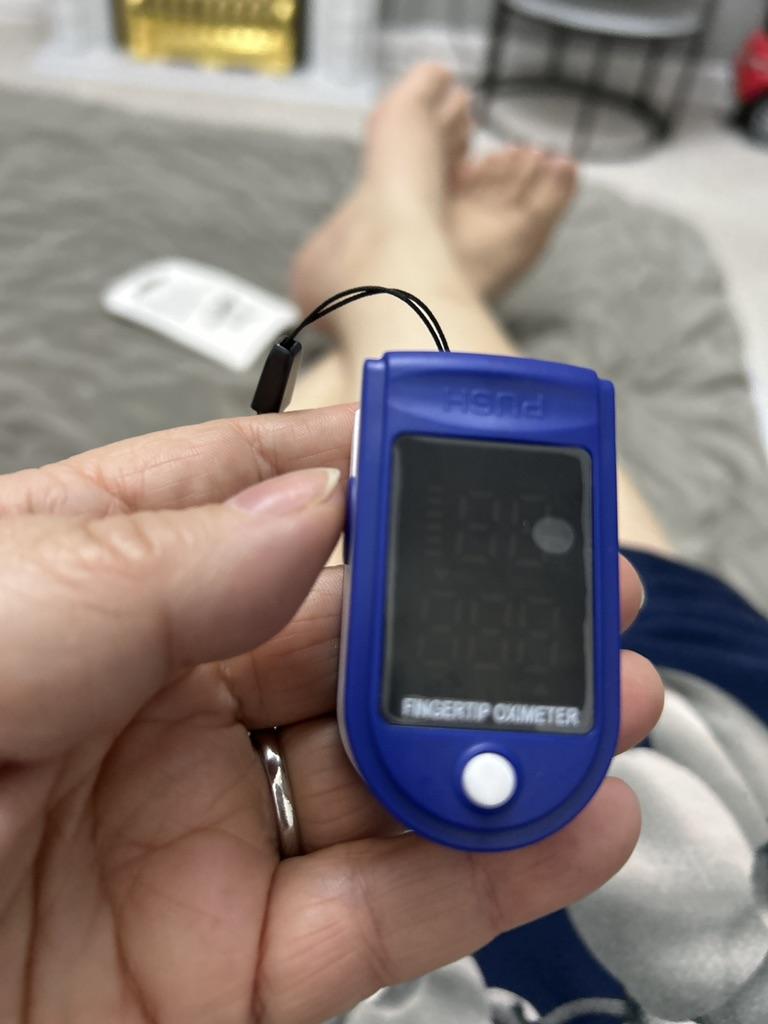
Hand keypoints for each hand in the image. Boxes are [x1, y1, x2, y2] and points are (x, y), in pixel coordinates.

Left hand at [0, 407, 662, 1022]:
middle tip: (563, 586)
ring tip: (600, 701)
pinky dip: (490, 867)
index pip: (243, 499)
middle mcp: (153, 706)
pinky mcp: (234, 965)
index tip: (456, 445)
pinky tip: (566, 816)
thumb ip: (134, 571)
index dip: (356, 465)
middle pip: (343, 635)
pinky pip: (388, 910)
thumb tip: (301, 510)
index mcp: (78, 596)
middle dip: (461, 608)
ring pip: (384, 770)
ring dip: (498, 736)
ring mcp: (201, 834)